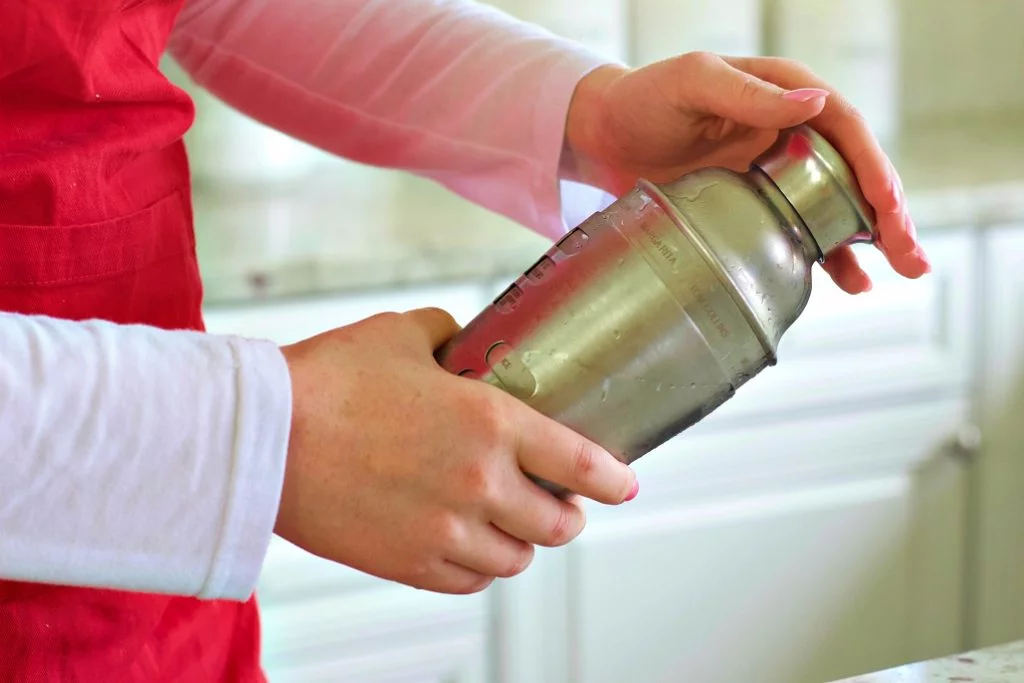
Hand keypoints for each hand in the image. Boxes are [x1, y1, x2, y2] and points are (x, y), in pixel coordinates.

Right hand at [275, 308, 636, 593]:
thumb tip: (461, 343)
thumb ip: (448, 335)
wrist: (262, 437)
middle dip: (568, 514)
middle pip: (558, 524)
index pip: (580, 463)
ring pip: (516, 559)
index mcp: (491, 424)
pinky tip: (470, 545)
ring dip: (523, 542)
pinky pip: (470, 582)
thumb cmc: (327, 382)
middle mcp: (480, 485)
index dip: (612, 478)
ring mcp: (446, 532)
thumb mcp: (402, 334)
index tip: (623, 483)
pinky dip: (480, 566)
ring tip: (510, 524)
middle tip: (559, 502)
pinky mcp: (409, 563)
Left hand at [563, 52, 930, 294]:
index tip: (888, 209)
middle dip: (888, 214)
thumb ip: (747, 94)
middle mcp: (790, 133)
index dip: (873, 169)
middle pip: (853, 173)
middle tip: (911, 255)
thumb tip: (814, 103)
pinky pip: (801, 231)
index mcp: (784, 94)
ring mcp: (775, 173)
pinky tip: (853, 282)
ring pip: (837, 206)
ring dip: (871, 240)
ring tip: (902, 271)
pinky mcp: (755, 205)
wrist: (605, 136)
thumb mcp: (692, 82)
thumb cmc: (644, 98)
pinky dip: (828, 257)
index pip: (845, 130)